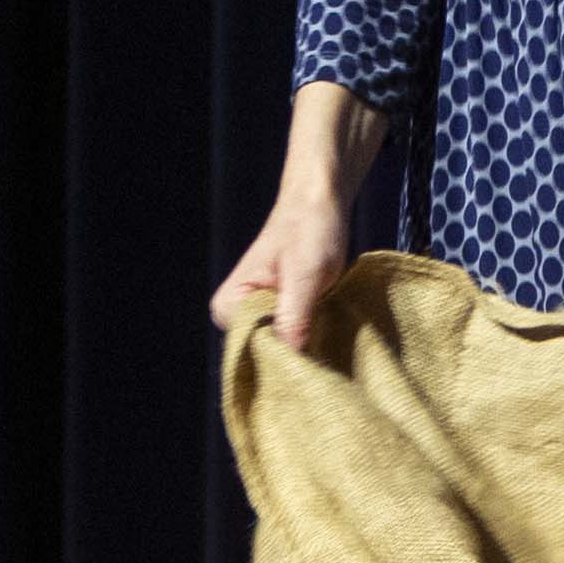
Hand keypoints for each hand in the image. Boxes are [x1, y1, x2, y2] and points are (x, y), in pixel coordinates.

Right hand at [210, 193, 353, 352]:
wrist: (320, 201)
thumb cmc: (309, 229)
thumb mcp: (304, 275)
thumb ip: (293, 318)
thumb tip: (292, 362)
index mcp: (229, 306)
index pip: (252, 353)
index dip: (284, 359)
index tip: (315, 361)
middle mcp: (237, 315)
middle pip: (267, 354)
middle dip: (299, 356)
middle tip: (332, 354)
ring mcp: (259, 314)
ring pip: (285, 348)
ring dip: (311, 347)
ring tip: (334, 339)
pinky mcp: (281, 312)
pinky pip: (296, 337)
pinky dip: (315, 338)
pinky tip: (333, 333)